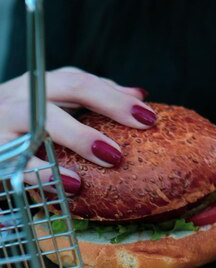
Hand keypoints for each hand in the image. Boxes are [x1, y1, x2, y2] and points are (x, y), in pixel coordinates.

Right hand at [0, 67, 155, 192]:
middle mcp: (23, 95)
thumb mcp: (52, 104)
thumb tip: (139, 94)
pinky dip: (45, 174)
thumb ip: (92, 98)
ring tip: (110, 158)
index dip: (116, 97)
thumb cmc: (19, 120)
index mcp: (41, 84)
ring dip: (78, 136)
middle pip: (69, 89)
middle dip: (107, 106)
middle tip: (140, 128)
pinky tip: (70, 186)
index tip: (148, 117)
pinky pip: (20, 162)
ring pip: (41, 120)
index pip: (83, 82)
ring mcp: (5, 122)